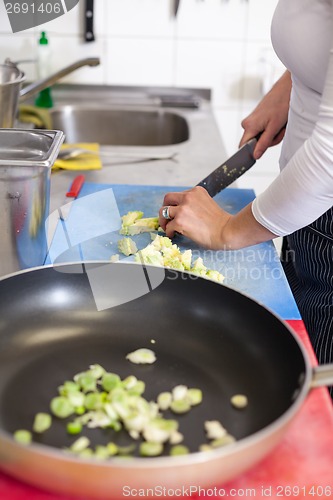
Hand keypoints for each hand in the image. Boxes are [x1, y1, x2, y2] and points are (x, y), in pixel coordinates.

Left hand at [159, 186, 276, 249]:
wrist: (227, 232)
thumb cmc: (220, 223)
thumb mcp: (206, 204)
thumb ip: (194, 204)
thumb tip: (182, 213)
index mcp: (196, 191)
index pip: (179, 195)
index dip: (175, 204)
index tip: (175, 212)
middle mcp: (188, 197)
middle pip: (167, 198)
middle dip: (165, 208)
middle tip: (166, 218)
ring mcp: (183, 209)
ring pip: (163, 211)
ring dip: (164, 221)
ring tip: (167, 228)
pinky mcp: (180, 221)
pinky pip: (168, 226)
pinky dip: (169, 231)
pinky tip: (173, 235)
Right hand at [239, 70, 291, 158]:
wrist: (286, 89)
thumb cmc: (281, 104)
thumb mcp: (274, 128)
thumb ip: (263, 143)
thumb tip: (255, 156)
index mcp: (249, 126)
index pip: (243, 147)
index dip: (251, 153)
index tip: (260, 153)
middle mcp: (247, 123)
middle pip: (255, 143)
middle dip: (269, 141)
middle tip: (279, 131)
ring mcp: (252, 120)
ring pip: (261, 137)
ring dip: (273, 135)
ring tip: (280, 125)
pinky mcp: (257, 119)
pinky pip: (263, 131)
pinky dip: (272, 129)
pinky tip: (278, 122)